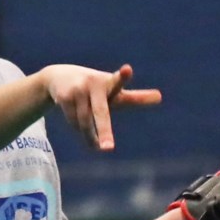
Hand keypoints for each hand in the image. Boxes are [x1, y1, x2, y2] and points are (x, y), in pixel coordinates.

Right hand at [43, 63, 161, 150]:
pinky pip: (74, 122)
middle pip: (100, 113)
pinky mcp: (64, 97)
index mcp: (110, 83)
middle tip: (108, 149)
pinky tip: (78, 125)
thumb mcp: (115, 93)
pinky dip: (79, 130)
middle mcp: (94, 84)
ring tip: (100, 147)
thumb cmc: (95, 87)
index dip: (123, 77)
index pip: (118, 82)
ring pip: (85, 123)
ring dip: (91, 136)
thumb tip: (161, 96)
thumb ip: (136, 98)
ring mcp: (78, 90)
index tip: (127, 70)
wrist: (58, 76)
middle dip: (104, 131)